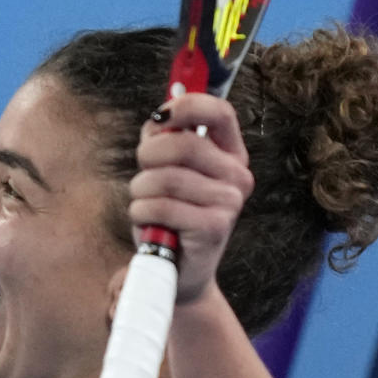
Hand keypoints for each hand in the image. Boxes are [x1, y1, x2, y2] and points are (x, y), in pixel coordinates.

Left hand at [129, 96, 253, 306]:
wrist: (180, 272)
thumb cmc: (170, 216)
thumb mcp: (166, 171)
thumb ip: (164, 140)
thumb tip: (158, 119)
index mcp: (230, 155)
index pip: (220, 112)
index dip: (187, 104)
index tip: (160, 115)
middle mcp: (237, 176)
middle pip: (183, 144)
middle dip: (148, 156)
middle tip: (143, 174)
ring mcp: (229, 202)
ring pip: (164, 178)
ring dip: (140, 191)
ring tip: (145, 205)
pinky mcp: (214, 227)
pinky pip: (161, 206)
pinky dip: (142, 213)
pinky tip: (149, 224)